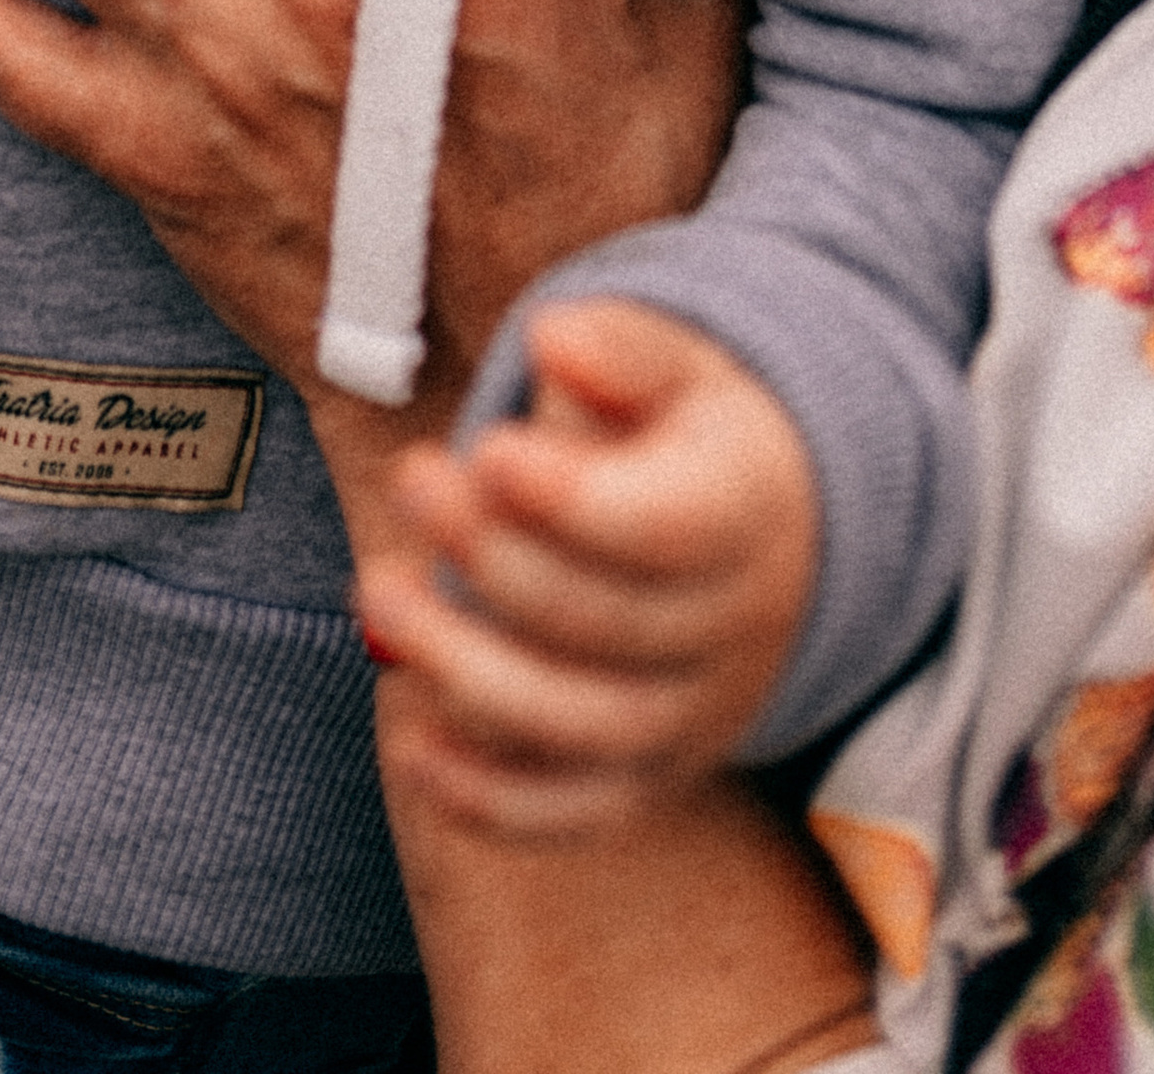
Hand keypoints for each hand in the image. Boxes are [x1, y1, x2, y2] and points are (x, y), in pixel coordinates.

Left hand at [358, 299, 819, 838]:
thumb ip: (618, 348)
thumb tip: (556, 341)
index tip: (488, 447)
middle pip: (605, 625)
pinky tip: (411, 741)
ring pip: (580, 728)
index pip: (667, 529)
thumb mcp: (676, 363)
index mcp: (747, 512)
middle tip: (412, 479)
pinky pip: (569, 811)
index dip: (571, 499)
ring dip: (465, 670)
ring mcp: (689, 716)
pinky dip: (486, 797)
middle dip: (490, 559)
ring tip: (381, 590)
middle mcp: (731, 630)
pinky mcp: (644, 775)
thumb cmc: (691, 432)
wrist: (773, 538)